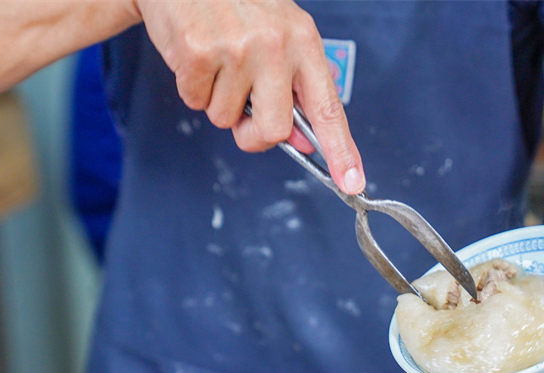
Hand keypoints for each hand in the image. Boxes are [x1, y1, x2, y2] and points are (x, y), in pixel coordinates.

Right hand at [135, 0, 364, 193]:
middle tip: (243, 109)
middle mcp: (275, 47)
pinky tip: (197, 54)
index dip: (342, 150)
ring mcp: (236, 50)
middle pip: (273, 131)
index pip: (328, 109)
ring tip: (217, 59)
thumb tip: (303, 143)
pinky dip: (192, 87)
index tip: (352, 183)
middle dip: (253, 133)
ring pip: (226, 120)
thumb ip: (295, 87)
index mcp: (304, 42)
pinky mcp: (198, 54)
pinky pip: (195, 102)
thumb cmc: (237, 3)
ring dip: (217, 100)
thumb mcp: (280, 34)